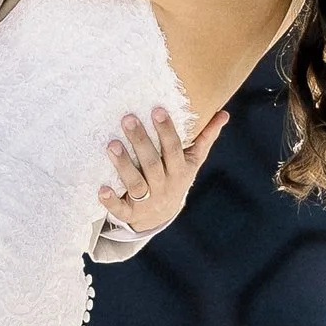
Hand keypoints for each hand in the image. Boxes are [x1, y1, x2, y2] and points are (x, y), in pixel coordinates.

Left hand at [99, 101, 227, 242]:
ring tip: (112, 144)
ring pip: (136, 184)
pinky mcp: (131, 213)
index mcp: (179, 171)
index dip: (167, 130)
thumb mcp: (193, 160)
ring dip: (124, 165)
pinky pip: (121, 208)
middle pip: (153, 164)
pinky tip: (101, 188)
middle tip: (128, 119)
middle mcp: (164, 186)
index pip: (174, 149)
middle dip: (141, 141)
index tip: (157, 110)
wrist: (162, 215)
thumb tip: (224, 114)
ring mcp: (147, 201)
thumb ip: (206, 137)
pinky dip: (111, 200)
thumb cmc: (176, 177)